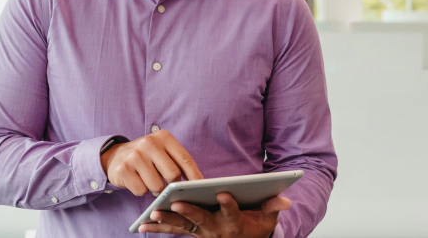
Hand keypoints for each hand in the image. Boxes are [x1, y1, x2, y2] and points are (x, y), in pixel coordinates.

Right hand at [101, 130, 202, 195]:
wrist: (115, 156)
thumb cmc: (146, 157)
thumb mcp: (162, 152)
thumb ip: (178, 162)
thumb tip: (198, 183)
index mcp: (163, 137)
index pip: (185, 159)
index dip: (195, 175)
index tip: (201, 188)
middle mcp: (149, 143)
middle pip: (173, 174)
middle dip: (172, 184)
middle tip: (166, 184)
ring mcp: (135, 156)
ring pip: (157, 186)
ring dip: (155, 189)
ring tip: (149, 180)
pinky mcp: (123, 169)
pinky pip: (141, 191)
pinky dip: (142, 191)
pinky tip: (137, 181)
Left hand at [138, 192, 290, 236]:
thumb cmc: (256, 226)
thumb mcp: (268, 218)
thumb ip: (274, 207)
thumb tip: (286, 200)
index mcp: (236, 223)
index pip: (233, 212)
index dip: (229, 204)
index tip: (223, 194)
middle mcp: (217, 230)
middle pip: (202, 220)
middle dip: (189, 212)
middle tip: (177, 204)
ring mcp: (202, 233)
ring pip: (183, 227)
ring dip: (167, 220)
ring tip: (151, 214)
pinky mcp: (192, 233)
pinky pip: (173, 231)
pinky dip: (158, 227)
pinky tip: (141, 225)